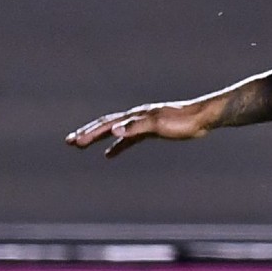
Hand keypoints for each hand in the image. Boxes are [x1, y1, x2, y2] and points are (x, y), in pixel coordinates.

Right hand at [65, 99, 216, 157]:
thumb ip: (136, 127)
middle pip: (105, 125)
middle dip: (87, 133)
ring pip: (114, 131)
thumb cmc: (182, 121)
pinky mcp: (150, 131)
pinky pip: (127, 140)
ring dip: (98, 138)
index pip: (106, 125)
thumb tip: (115, 131)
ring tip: (82, 145)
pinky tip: (110, 154)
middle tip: (69, 142)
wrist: (202, 118)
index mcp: (134, 116)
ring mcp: (142, 124)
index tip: (73, 142)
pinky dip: (117, 146)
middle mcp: (135, 117)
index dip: (89, 133)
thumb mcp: (158, 125)